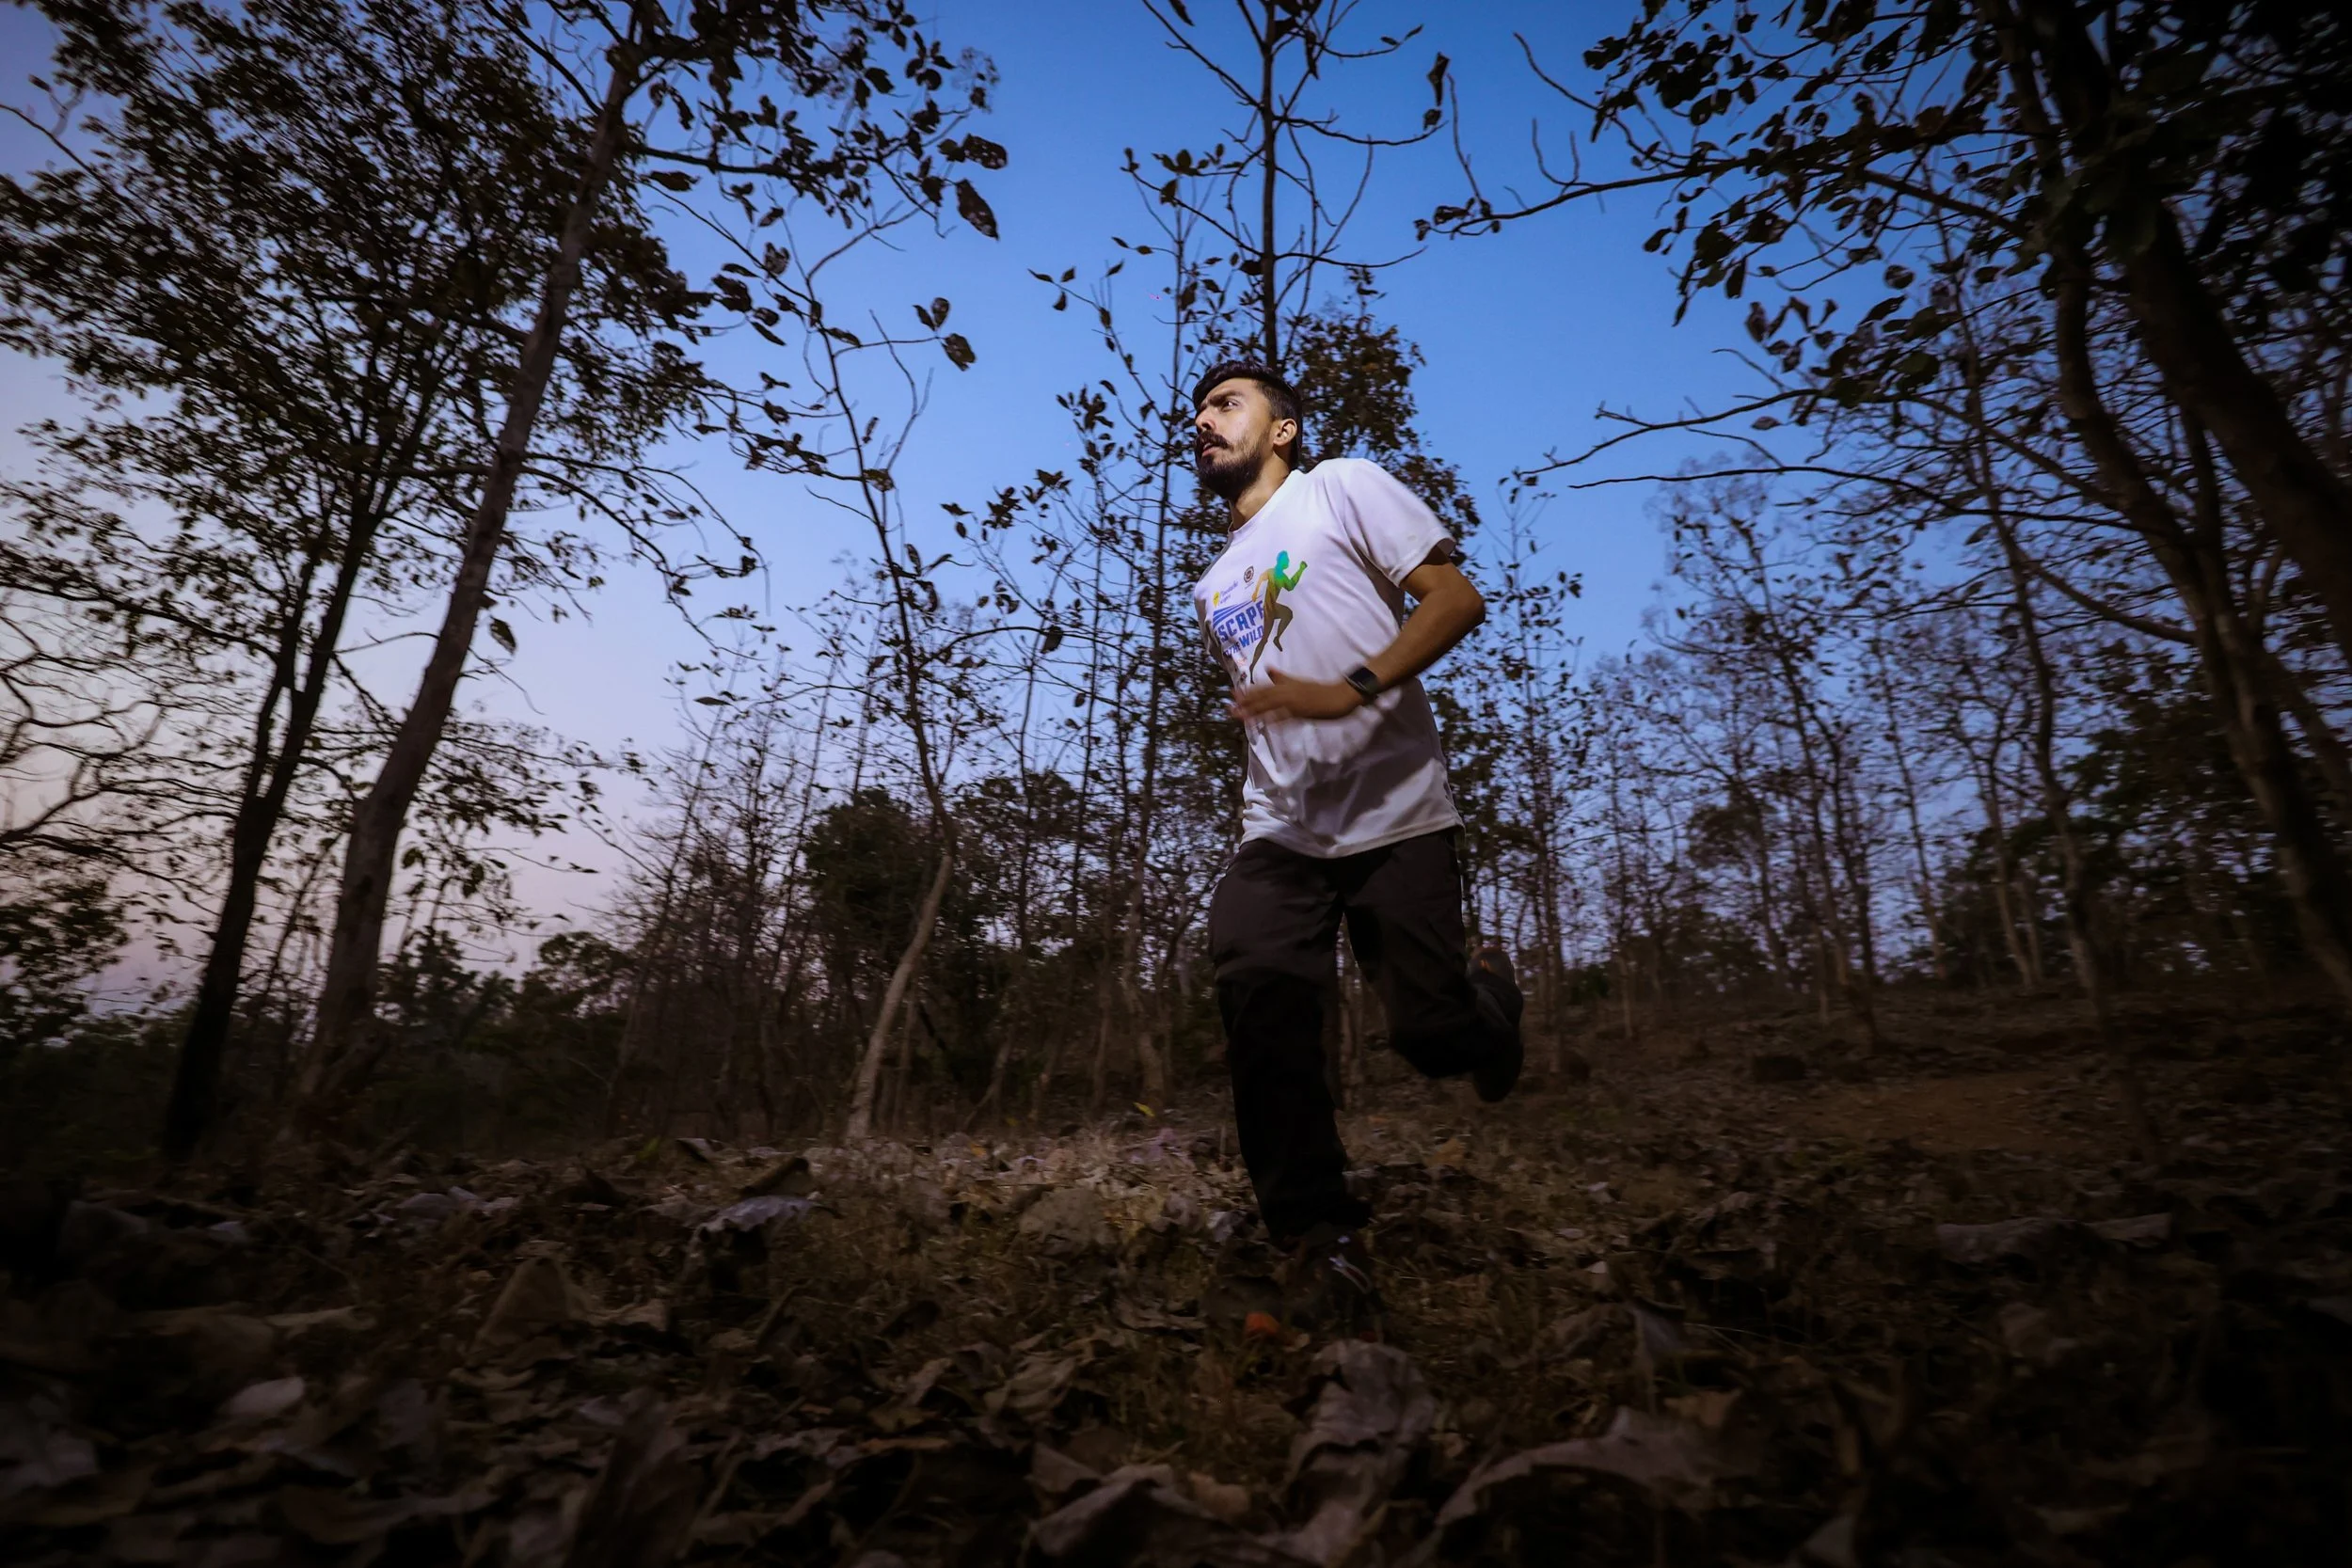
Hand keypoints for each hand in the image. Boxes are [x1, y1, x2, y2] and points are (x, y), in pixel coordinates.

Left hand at [1230, 667, 1364, 722]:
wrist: (1340, 695)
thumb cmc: (1319, 690)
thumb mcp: (1298, 681)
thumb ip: (1282, 677)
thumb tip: (1268, 669)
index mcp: (1287, 684)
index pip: (1263, 688)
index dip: (1247, 692)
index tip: (1232, 694)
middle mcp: (1288, 692)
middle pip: (1264, 698)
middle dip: (1247, 703)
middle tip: (1230, 708)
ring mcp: (1296, 703)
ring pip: (1272, 708)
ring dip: (1256, 713)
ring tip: (1241, 718)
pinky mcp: (1304, 713)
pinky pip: (1288, 717)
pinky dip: (1276, 720)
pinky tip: (1266, 725)